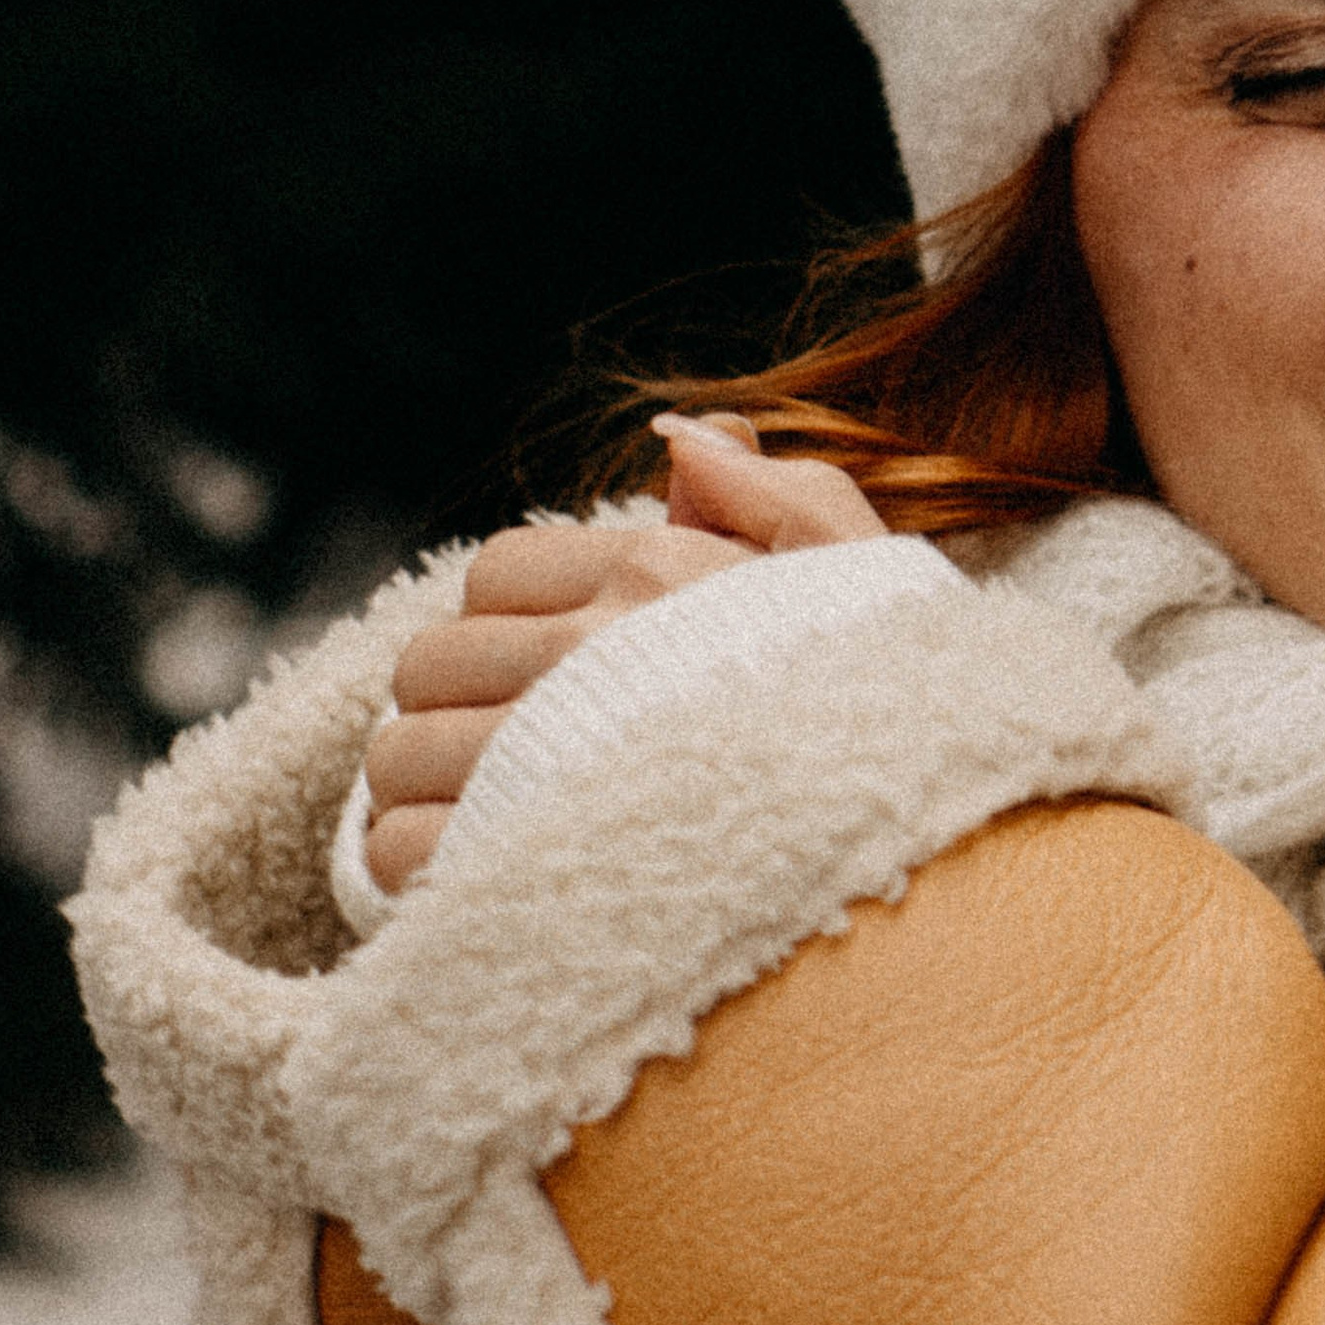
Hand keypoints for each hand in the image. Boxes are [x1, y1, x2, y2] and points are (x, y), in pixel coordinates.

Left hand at [361, 414, 885, 892]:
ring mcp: (540, 760)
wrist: (925, 842)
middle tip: (510, 752)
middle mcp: (585, 653)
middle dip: (454, 705)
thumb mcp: (861, 573)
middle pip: (426, 663)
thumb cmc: (905, 712)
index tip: (558, 677)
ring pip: (398, 758)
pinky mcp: (513, 865)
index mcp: (654, 573)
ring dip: (428, 792)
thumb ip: (775, 492)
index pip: (497, 572)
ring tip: (488, 822)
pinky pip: (402, 853)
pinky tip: (485, 884)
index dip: (513, 623)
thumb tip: (679, 440)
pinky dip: (426, 872)